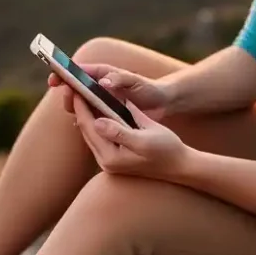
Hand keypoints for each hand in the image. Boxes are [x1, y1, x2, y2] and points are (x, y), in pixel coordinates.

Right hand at [47, 63, 172, 118]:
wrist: (162, 102)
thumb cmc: (150, 88)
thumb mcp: (137, 82)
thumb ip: (121, 79)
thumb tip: (102, 82)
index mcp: (103, 73)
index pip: (79, 70)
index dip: (64, 72)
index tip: (54, 78)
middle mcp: (98, 85)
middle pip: (75, 86)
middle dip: (66, 91)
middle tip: (67, 97)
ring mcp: (101, 99)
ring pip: (79, 102)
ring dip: (73, 106)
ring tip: (74, 112)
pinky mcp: (105, 112)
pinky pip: (89, 114)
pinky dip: (83, 118)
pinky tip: (81, 124)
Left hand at [71, 95, 191, 180]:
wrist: (181, 166)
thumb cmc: (167, 149)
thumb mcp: (145, 138)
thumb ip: (119, 132)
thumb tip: (97, 121)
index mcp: (111, 157)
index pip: (89, 126)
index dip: (81, 105)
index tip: (76, 88)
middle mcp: (106, 162)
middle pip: (85, 130)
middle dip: (80, 108)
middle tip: (75, 88)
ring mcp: (110, 162)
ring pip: (91, 133)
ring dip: (86, 114)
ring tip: (82, 95)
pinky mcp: (115, 159)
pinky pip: (100, 136)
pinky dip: (96, 122)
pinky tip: (96, 110)